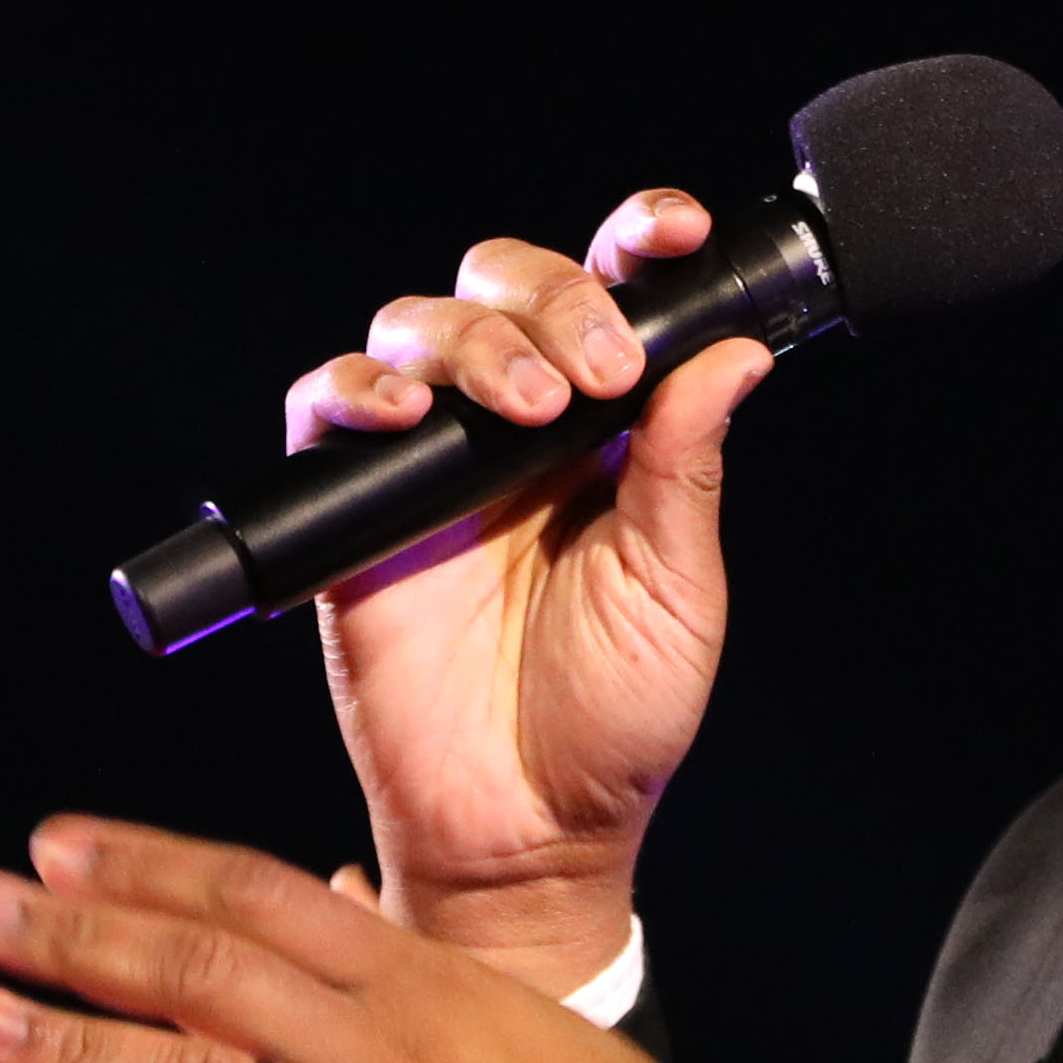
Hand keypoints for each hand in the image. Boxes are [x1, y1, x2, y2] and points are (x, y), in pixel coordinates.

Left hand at [0, 814, 742, 1062]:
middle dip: (75, 934)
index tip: (56, 845)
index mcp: (426, 985)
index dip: (147, 865)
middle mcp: (382, 1055)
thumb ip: (417, 969)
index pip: (258, 895)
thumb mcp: (528, 1027)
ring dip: (66, 1049)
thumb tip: (329, 900)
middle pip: (201, 970)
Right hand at [283, 192, 780, 989]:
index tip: (668, 230)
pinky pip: (327, 410)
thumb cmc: (615, 721)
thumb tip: (736, 353)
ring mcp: (431, 462)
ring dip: (470, 341)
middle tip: (593, 373)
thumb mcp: (676, 591)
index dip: (635, 243)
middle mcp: (519, 428)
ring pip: (419, 327)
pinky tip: (402, 413)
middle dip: (550, 297)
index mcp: (612, 432)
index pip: (616, 298)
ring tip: (521, 408)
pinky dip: (355, 390)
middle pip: (507, 286)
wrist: (527, 831)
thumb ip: (688, 469)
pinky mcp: (353, 511)